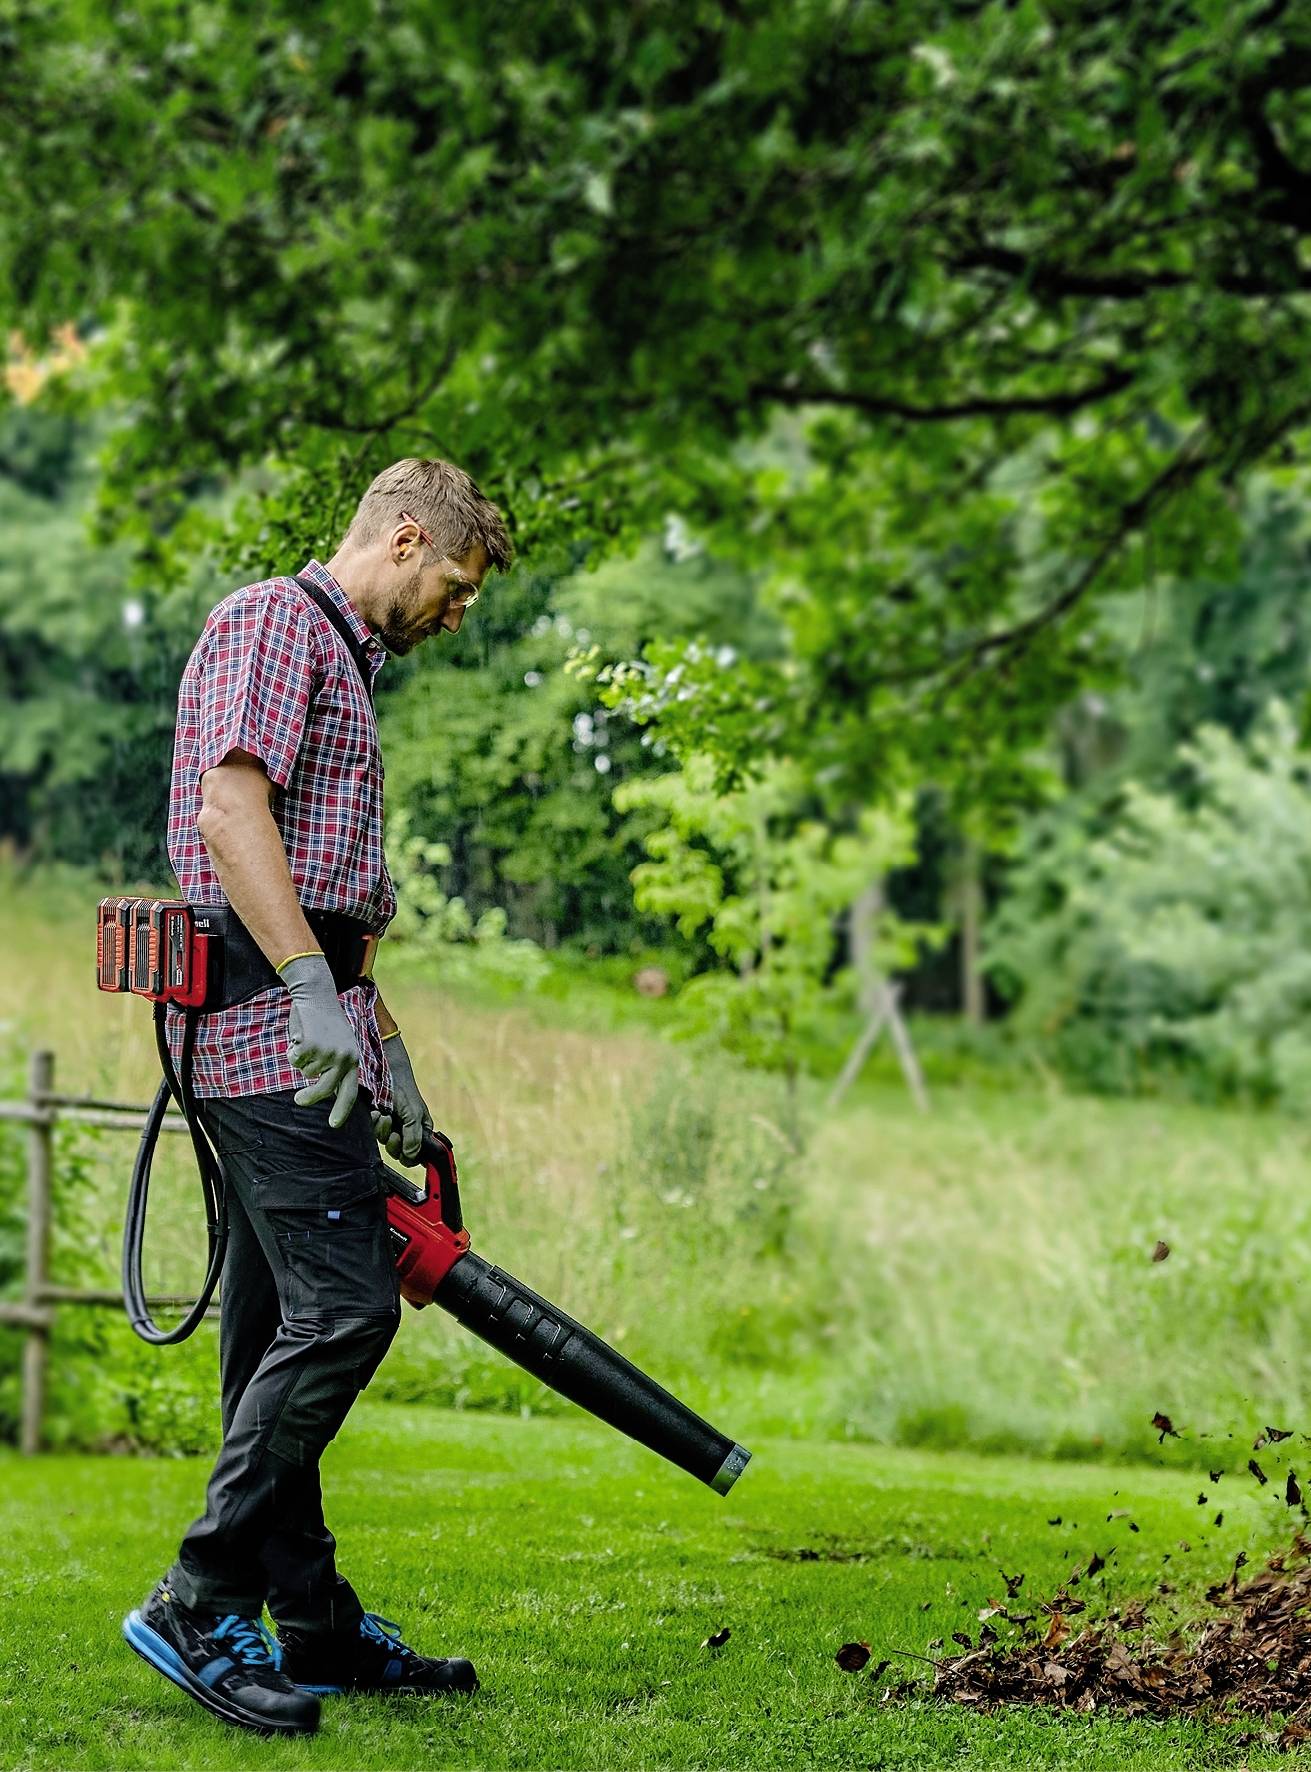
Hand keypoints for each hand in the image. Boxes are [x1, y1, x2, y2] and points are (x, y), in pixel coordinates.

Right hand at [279, 953, 361, 1128]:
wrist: (318, 994)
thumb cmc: (326, 1021)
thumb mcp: (339, 1044)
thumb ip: (335, 1066)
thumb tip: (327, 1090)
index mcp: (354, 1058)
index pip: (350, 1091)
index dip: (342, 1109)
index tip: (334, 1124)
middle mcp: (344, 1058)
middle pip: (323, 1089)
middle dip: (309, 1098)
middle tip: (298, 1101)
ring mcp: (328, 1052)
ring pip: (306, 1072)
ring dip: (302, 1060)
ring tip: (309, 1040)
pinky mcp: (312, 1046)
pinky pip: (295, 1059)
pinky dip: (293, 1050)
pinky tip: (301, 1035)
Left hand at [374, 1031, 432, 1162]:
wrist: (382, 1070)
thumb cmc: (402, 1089)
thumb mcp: (413, 1113)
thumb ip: (414, 1137)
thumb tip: (410, 1156)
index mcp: (420, 1129)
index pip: (416, 1154)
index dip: (409, 1156)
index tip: (404, 1148)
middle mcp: (406, 1129)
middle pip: (398, 1152)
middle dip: (394, 1143)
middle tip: (394, 1134)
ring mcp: (391, 1125)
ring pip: (384, 1142)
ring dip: (383, 1130)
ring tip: (384, 1115)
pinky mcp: (376, 1120)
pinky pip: (373, 1132)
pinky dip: (374, 1124)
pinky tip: (375, 1112)